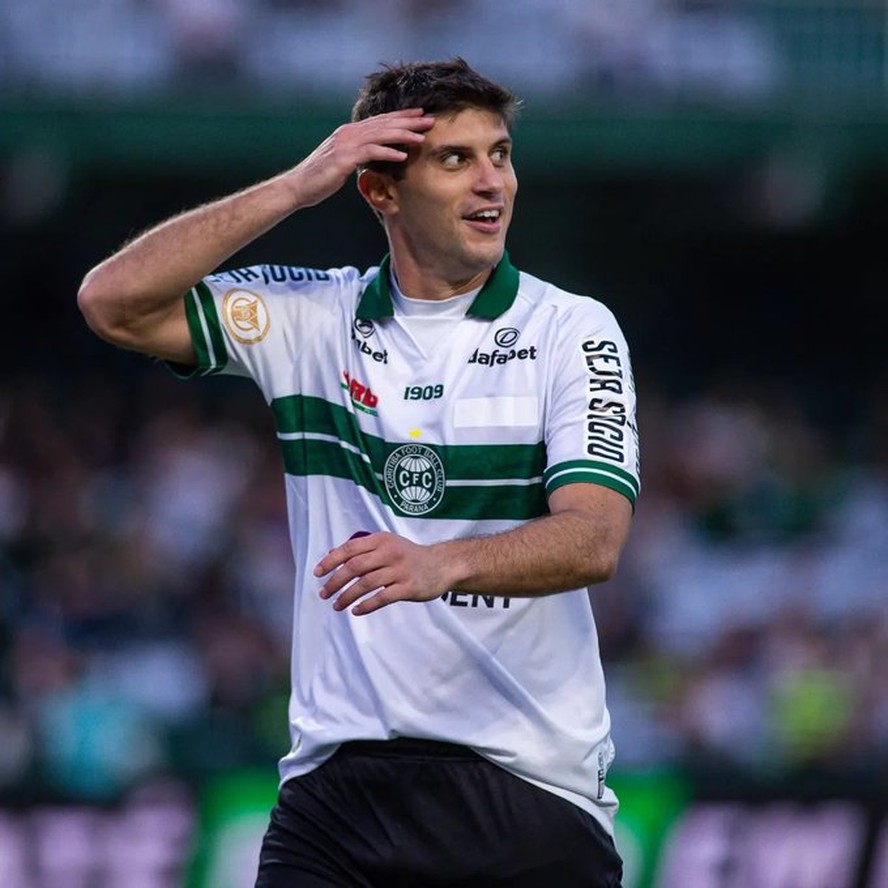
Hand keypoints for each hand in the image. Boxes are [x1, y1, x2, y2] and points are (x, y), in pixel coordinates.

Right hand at [287, 109, 434, 208]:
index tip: (419, 114)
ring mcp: (345, 144)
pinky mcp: (344, 158)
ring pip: (380, 135)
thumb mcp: (342, 162)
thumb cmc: (319, 178)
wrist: (297, 186)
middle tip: (429, 119)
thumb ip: (357, 155)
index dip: (400, 116)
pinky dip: (388, 153)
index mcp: (349, 133)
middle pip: (384, 123)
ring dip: (403, 135)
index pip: (379, 121)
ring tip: (422, 136)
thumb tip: (372, 156)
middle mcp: (348, 133)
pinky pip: (370, 153)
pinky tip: (403, 155)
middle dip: (408, 121)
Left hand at [314, 531, 450, 615]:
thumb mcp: (387, 544)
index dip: (331, 560)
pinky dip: (367, 605)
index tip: (318, 573)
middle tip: (323, 593)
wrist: (441, 565)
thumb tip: (332, 555)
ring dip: (347, 596)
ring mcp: (400, 570)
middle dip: (335, 581)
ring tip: (337, 605)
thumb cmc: (409, 556)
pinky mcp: (409, 587)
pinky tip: (356, 611)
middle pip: (355, 566)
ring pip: (366, 584)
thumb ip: (363, 549)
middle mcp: (390, 552)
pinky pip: (383, 597)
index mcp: (381, 540)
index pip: (350, 548)